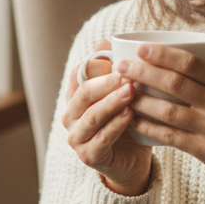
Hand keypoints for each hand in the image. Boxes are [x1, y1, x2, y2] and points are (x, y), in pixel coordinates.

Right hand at [63, 39, 153, 195]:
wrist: (133, 161)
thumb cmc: (128, 122)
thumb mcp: (123, 93)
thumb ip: (115, 71)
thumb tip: (105, 42)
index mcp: (76, 96)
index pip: (78, 73)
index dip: (96, 63)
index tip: (119, 57)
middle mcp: (71, 116)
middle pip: (84, 93)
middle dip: (106, 82)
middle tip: (128, 73)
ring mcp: (76, 137)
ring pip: (91, 116)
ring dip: (112, 102)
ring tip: (131, 91)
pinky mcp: (88, 156)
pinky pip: (101, 138)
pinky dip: (116, 126)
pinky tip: (131, 116)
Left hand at [114, 21, 204, 177]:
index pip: (191, 63)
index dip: (164, 55)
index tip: (141, 48)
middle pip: (174, 84)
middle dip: (144, 73)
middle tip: (121, 66)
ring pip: (168, 111)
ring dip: (141, 100)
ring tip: (121, 90)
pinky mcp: (202, 149)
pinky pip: (169, 136)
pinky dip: (148, 127)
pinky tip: (131, 119)